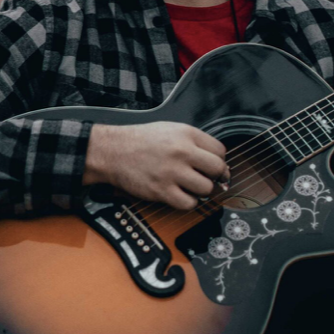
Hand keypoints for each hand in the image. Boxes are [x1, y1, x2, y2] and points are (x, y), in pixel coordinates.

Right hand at [83, 122, 228, 210]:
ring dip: (200, 191)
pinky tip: (180, 195)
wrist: (112, 151)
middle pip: (217, 169)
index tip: (211, 167)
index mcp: (186, 134)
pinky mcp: (162, 190)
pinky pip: (189, 203)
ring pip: (206, 189)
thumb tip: (218, 162)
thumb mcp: (171, 130)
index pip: (220, 151)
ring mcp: (172, 172)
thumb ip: (195, 142)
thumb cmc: (141, 141)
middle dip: (214, 176)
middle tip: (204, 178)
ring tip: (189, 186)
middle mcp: (182, 151)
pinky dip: (188, 202)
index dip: (218, 160)